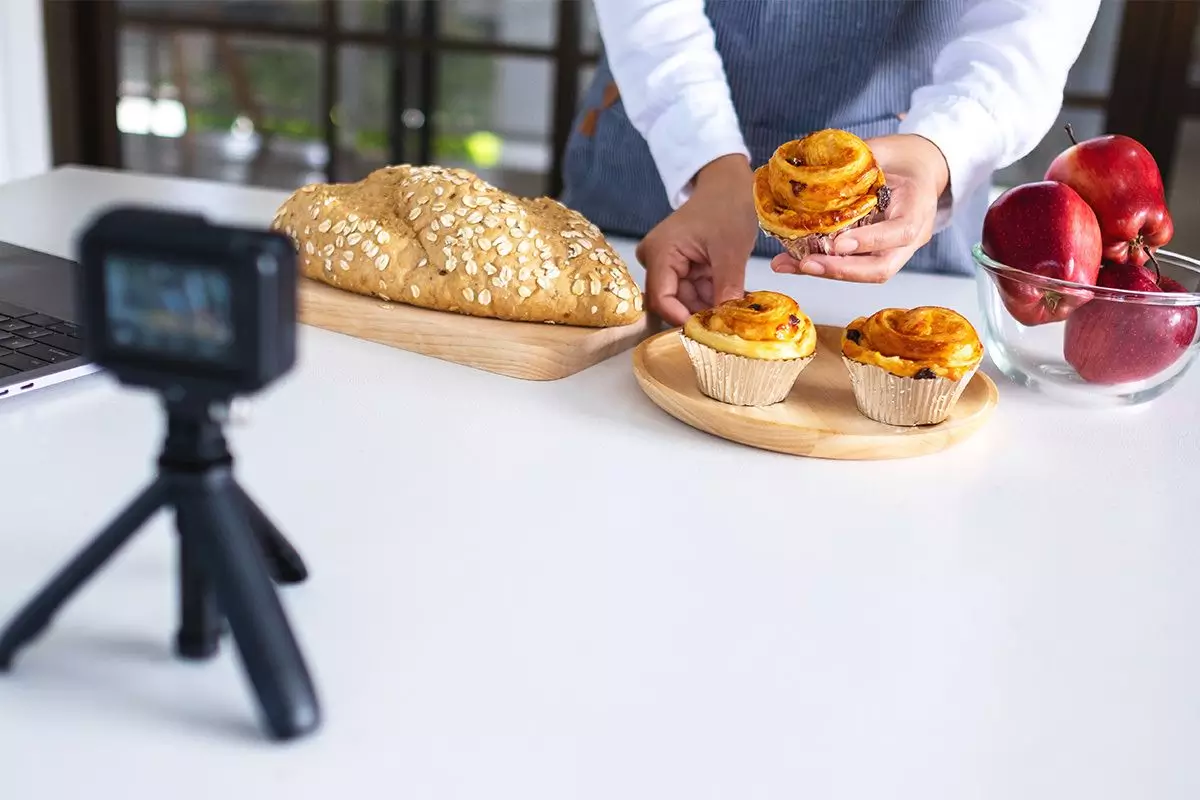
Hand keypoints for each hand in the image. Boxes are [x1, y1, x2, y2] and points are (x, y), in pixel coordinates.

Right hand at [637, 154, 757, 325]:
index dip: (682, 319)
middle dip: (701, 313)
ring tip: (737, 311)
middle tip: (730, 325)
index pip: (661, 299)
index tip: (709, 331)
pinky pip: (694, 290)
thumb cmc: (727, 205)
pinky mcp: (681, 265)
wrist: (728, 183)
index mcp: (661, 252)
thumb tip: (727, 321)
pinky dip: (713, 295)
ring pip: (686, 299)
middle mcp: (657, 259)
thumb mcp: (731, 249)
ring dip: (710, 306)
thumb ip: (727, 286)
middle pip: (673, 302)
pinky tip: (733, 299)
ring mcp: (668, 263)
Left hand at [770, 133, 949, 282]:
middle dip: (842, 270)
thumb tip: (815, 162)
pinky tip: (792, 262)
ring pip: (865, 273)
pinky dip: (822, 265)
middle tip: (807, 263)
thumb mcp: (885, 149)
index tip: (837, 243)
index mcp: (918, 206)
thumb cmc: (904, 157)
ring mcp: (895, 249)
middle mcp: (911, 236)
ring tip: (789, 264)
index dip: (869, 241)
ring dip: (825, 272)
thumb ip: (858, 159)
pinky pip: (852, 266)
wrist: (921, 168)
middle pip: (882, 268)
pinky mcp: (876, 253)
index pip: (901, 231)